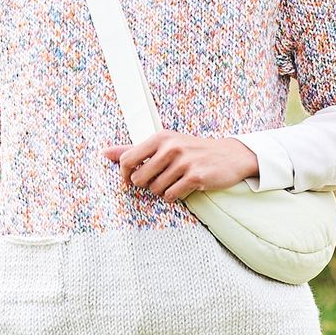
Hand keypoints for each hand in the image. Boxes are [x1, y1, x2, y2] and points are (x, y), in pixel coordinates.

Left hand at [103, 132, 258, 201]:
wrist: (230, 155)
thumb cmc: (192, 150)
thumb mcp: (164, 144)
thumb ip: (134, 149)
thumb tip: (105, 153)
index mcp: (160, 138)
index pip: (127, 159)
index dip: (125, 175)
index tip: (130, 181)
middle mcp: (171, 147)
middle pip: (139, 178)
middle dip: (146, 185)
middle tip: (159, 180)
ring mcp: (184, 162)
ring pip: (156, 189)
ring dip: (162, 191)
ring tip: (174, 183)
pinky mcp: (196, 176)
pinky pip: (171, 195)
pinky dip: (174, 196)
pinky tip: (183, 188)